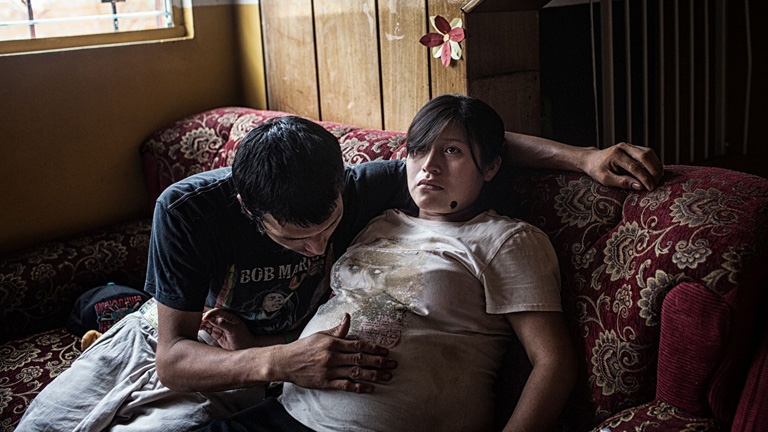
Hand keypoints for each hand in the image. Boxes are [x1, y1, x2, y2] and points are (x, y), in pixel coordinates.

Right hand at [200, 308, 255, 350]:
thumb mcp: (233, 330)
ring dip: (203, 324)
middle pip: (212, 317)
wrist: (245, 348)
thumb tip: (211, 319)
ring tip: (198, 325)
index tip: (204, 318)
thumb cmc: (243, 338)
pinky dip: (204, 329)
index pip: (217, 312)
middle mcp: (224, 321)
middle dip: (205, 319)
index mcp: (229, 317)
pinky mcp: (218, 335)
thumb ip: (222, 324)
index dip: (210, 314)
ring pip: (209, 324)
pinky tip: (200, 328)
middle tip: (199, 322)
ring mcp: (220, 328)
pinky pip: (209, 330)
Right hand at [272, 313, 395, 392]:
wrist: (286, 362)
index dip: (374, 348)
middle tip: (393, 364)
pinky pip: (345, 385)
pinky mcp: (326, 383)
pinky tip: (370, 387)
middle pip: (361, 359)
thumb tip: (348, 317)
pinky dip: (359, 387)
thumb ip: (338, 329)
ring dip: (374, 374)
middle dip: (379, 362)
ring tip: (387, 376)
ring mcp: (330, 370)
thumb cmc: (304, 347)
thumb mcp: (321, 335)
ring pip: (356, 372)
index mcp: (333, 343)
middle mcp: (333, 356)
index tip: (386, 351)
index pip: (358, 345)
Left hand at [581, 142, 662, 190]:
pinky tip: (656, 171)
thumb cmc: (597, 170)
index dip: (644, 178)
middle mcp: (623, 147)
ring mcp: (629, 145)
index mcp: (615, 154)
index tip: (651, 188)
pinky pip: (647, 152)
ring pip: (648, 152)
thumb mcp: (606, 179)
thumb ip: (622, 182)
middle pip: (644, 156)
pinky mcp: (633, 147)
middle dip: (653, 170)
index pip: (634, 167)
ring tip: (658, 178)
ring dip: (656, 165)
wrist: (592, 159)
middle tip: (657, 183)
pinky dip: (653, 162)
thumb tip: (640, 186)